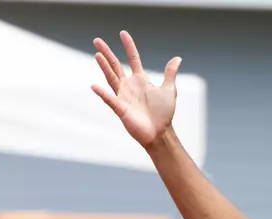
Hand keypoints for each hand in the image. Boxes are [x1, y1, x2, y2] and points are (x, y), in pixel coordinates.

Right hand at [92, 31, 181, 148]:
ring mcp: (123, 96)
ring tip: (97, 54)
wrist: (160, 133)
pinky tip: (94, 86)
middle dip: (107, 52)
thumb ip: (170, 73)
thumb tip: (177, 58)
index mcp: (140, 80)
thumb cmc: (164, 114)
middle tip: (97, 40)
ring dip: (104, 67)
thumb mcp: (169, 90)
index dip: (128, 46)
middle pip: (115, 65)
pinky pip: (110, 99)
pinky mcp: (121, 108)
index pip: (132, 58)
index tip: (123, 33)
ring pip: (111, 78)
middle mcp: (129, 86)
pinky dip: (102, 93)